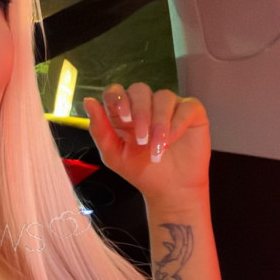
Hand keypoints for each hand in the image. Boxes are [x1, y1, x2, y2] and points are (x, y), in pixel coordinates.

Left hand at [83, 83, 210, 201]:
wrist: (170, 190)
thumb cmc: (142, 172)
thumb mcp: (114, 154)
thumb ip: (100, 129)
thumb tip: (88, 100)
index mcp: (124, 112)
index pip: (116, 91)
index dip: (118, 98)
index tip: (124, 118)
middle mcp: (146, 105)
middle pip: (140, 89)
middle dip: (140, 112)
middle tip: (142, 140)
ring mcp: (169, 106)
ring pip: (164, 96)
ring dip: (159, 122)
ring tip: (157, 147)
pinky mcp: (191, 112)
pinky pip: (186, 106)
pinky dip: (177, 122)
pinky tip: (172, 140)